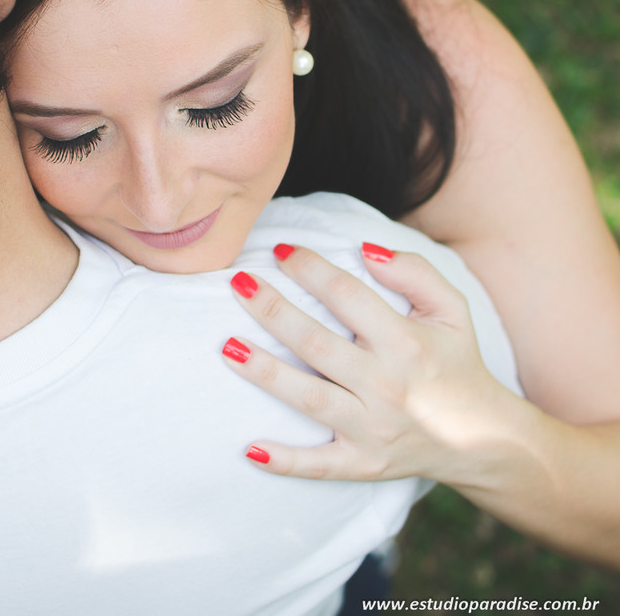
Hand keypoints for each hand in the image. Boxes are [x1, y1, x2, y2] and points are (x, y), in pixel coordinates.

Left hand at [223, 243, 514, 483]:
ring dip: (265, 373)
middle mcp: (387, 386)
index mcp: (407, 343)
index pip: (348, 297)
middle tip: (238, 282)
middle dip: (274, 311)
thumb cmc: (457, 364)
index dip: (312, 269)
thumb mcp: (453, 311)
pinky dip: (284, 462)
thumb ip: (415, 273)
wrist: (487, 440)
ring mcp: (373, 429)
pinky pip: (318, 466)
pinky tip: (248, 449)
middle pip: (317, 344)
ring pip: (309, 399)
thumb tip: (365, 249)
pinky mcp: (364, 464)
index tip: (280, 250)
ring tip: (226, 347)